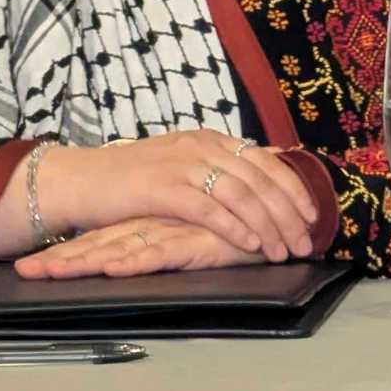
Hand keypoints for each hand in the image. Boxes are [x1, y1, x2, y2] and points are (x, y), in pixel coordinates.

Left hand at [14, 217, 265, 280]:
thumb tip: (129, 260)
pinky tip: (113, 268)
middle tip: (23, 273)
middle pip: (98, 244)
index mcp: (148, 226)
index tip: (26, 268)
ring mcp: (173, 231)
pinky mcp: (196, 241)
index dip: (63, 254)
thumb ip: (162, 245)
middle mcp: (154, 226)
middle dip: (60, 261)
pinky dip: (135, 262)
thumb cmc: (234, 230)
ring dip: (84, 262)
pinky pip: (161, 252)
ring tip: (49, 273)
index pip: (97, 240)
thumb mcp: (189, 240)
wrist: (278, 214)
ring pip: (119, 248)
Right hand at [33, 130, 316, 260]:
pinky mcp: (162, 188)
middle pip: (259, 178)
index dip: (292, 187)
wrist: (79, 181)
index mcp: (208, 139)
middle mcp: (200, 146)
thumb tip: (255, 181)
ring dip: (268, 225)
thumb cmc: (129, 181)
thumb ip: (214, 170)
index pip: (264, 160)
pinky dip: (235, 227)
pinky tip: (251, 244)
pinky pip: (209, 208)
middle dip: (287, 213)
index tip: (311, 214)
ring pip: (240, 194)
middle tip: (305, 241)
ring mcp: (181, 164)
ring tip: (283, 250)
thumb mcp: (179, 166)